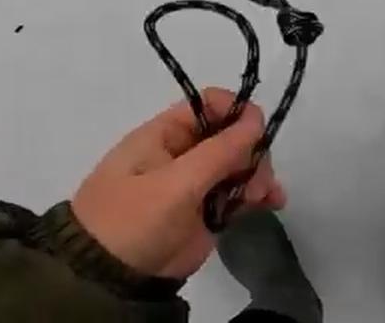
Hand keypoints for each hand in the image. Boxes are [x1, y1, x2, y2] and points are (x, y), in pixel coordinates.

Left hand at [71, 88, 286, 278]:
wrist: (112, 280)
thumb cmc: (134, 220)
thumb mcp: (175, 184)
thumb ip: (219, 151)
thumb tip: (256, 120)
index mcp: (164, 135)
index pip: (208, 105)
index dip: (237, 112)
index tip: (259, 132)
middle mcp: (182, 153)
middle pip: (230, 136)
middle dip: (251, 152)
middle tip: (258, 181)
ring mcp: (195, 185)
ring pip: (238, 166)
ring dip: (258, 175)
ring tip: (264, 198)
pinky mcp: (205, 213)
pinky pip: (237, 194)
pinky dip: (256, 196)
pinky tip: (273, 203)